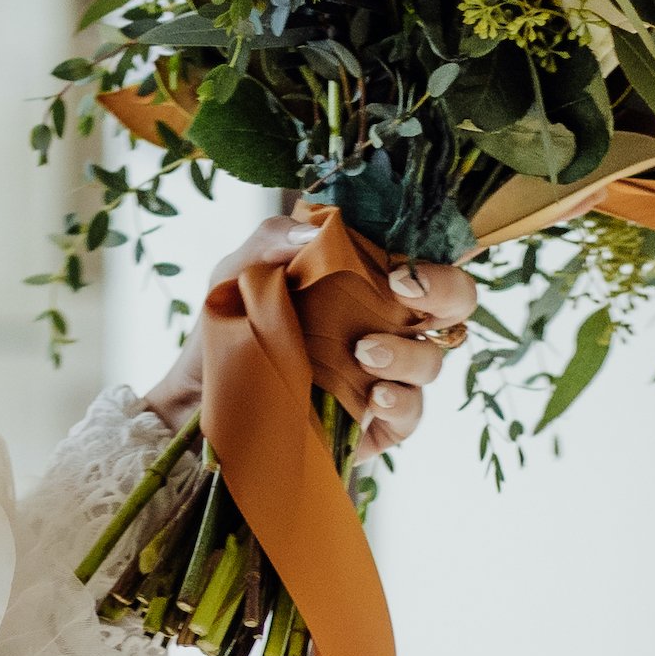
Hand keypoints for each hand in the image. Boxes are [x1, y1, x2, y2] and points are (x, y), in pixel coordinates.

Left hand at [142, 213, 478, 458]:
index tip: (396, 267)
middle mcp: (389, 325)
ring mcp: (386, 376)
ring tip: (363, 352)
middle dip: (445, 292)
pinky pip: (410, 414)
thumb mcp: (238, 273)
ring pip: (431, 360)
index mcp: (368, 283)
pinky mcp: (375, 424)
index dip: (432, 259)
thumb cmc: (230, 327)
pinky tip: (375, 395)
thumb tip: (314, 232)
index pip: (425, 261)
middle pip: (454, 306)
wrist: (200, 397)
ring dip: (406, 353)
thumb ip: (272, 240)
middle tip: (402, 291)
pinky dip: (401, 402)